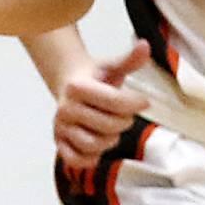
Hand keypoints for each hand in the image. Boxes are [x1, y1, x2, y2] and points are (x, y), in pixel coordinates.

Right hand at [54, 39, 150, 170]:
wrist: (69, 87)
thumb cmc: (95, 79)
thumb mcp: (112, 67)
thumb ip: (130, 60)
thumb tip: (145, 45)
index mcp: (77, 87)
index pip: (116, 102)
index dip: (136, 104)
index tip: (143, 102)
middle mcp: (65, 108)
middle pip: (109, 126)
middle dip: (124, 122)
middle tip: (125, 116)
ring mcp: (61, 127)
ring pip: (94, 145)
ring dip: (110, 140)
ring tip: (112, 130)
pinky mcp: (59, 143)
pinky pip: (76, 160)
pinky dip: (90, 158)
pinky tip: (99, 147)